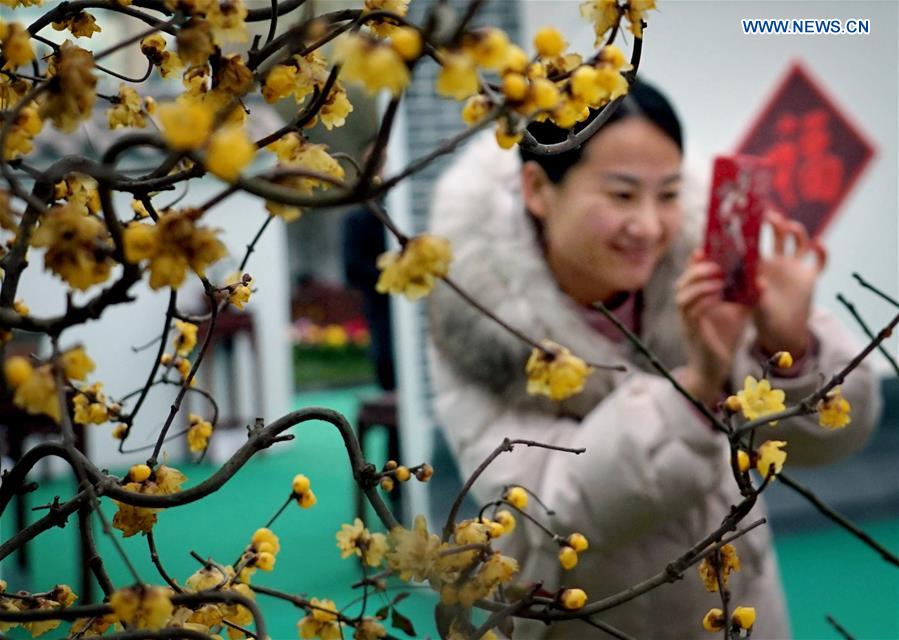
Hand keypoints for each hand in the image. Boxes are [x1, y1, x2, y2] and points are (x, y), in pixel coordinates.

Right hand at [675, 250, 750, 403]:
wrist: (718, 366)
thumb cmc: (725, 336)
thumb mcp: (739, 310)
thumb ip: (746, 294)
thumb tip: (761, 278)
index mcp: (695, 299)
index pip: (690, 275)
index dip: (693, 261)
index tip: (703, 248)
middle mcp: (687, 307)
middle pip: (681, 282)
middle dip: (696, 270)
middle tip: (715, 265)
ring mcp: (687, 320)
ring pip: (682, 296)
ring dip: (698, 284)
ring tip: (717, 278)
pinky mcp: (693, 332)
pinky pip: (692, 312)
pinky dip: (703, 301)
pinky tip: (717, 296)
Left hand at [753, 211, 826, 357]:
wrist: (781, 333)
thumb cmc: (761, 318)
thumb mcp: (757, 306)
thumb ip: (757, 294)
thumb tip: (759, 282)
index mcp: (760, 266)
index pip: (758, 242)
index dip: (757, 231)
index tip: (752, 218)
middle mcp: (777, 263)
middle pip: (780, 237)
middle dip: (777, 225)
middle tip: (771, 217)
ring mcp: (794, 268)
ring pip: (799, 243)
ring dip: (796, 232)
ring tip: (790, 227)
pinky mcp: (809, 277)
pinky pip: (819, 262)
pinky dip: (822, 253)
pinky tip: (818, 244)